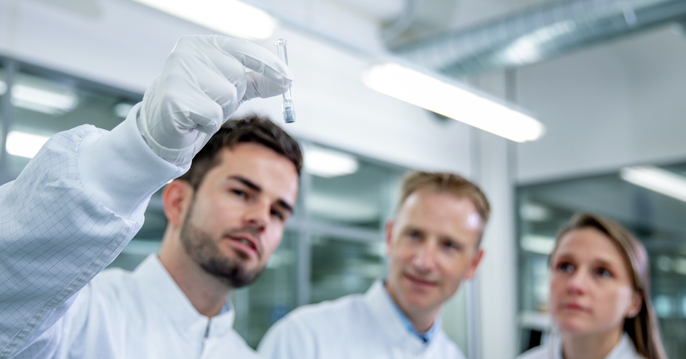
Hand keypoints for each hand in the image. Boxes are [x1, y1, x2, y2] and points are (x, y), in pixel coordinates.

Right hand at [137, 35, 292, 165]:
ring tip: (200, 111)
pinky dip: (207, 124)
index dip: (269, 65)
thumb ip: (258, 81)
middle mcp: (188, 52)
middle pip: (236, 76)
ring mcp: (177, 73)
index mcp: (203, 44)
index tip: (289, 79)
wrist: (164, 127)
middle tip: (212, 101)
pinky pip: (212, 115)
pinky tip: (192, 121)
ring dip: (219, 111)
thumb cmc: (200, 103)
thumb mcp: (232, 88)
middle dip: (232, 95)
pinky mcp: (173, 98)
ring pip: (226, 96)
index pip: (244, 49)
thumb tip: (287, 81)